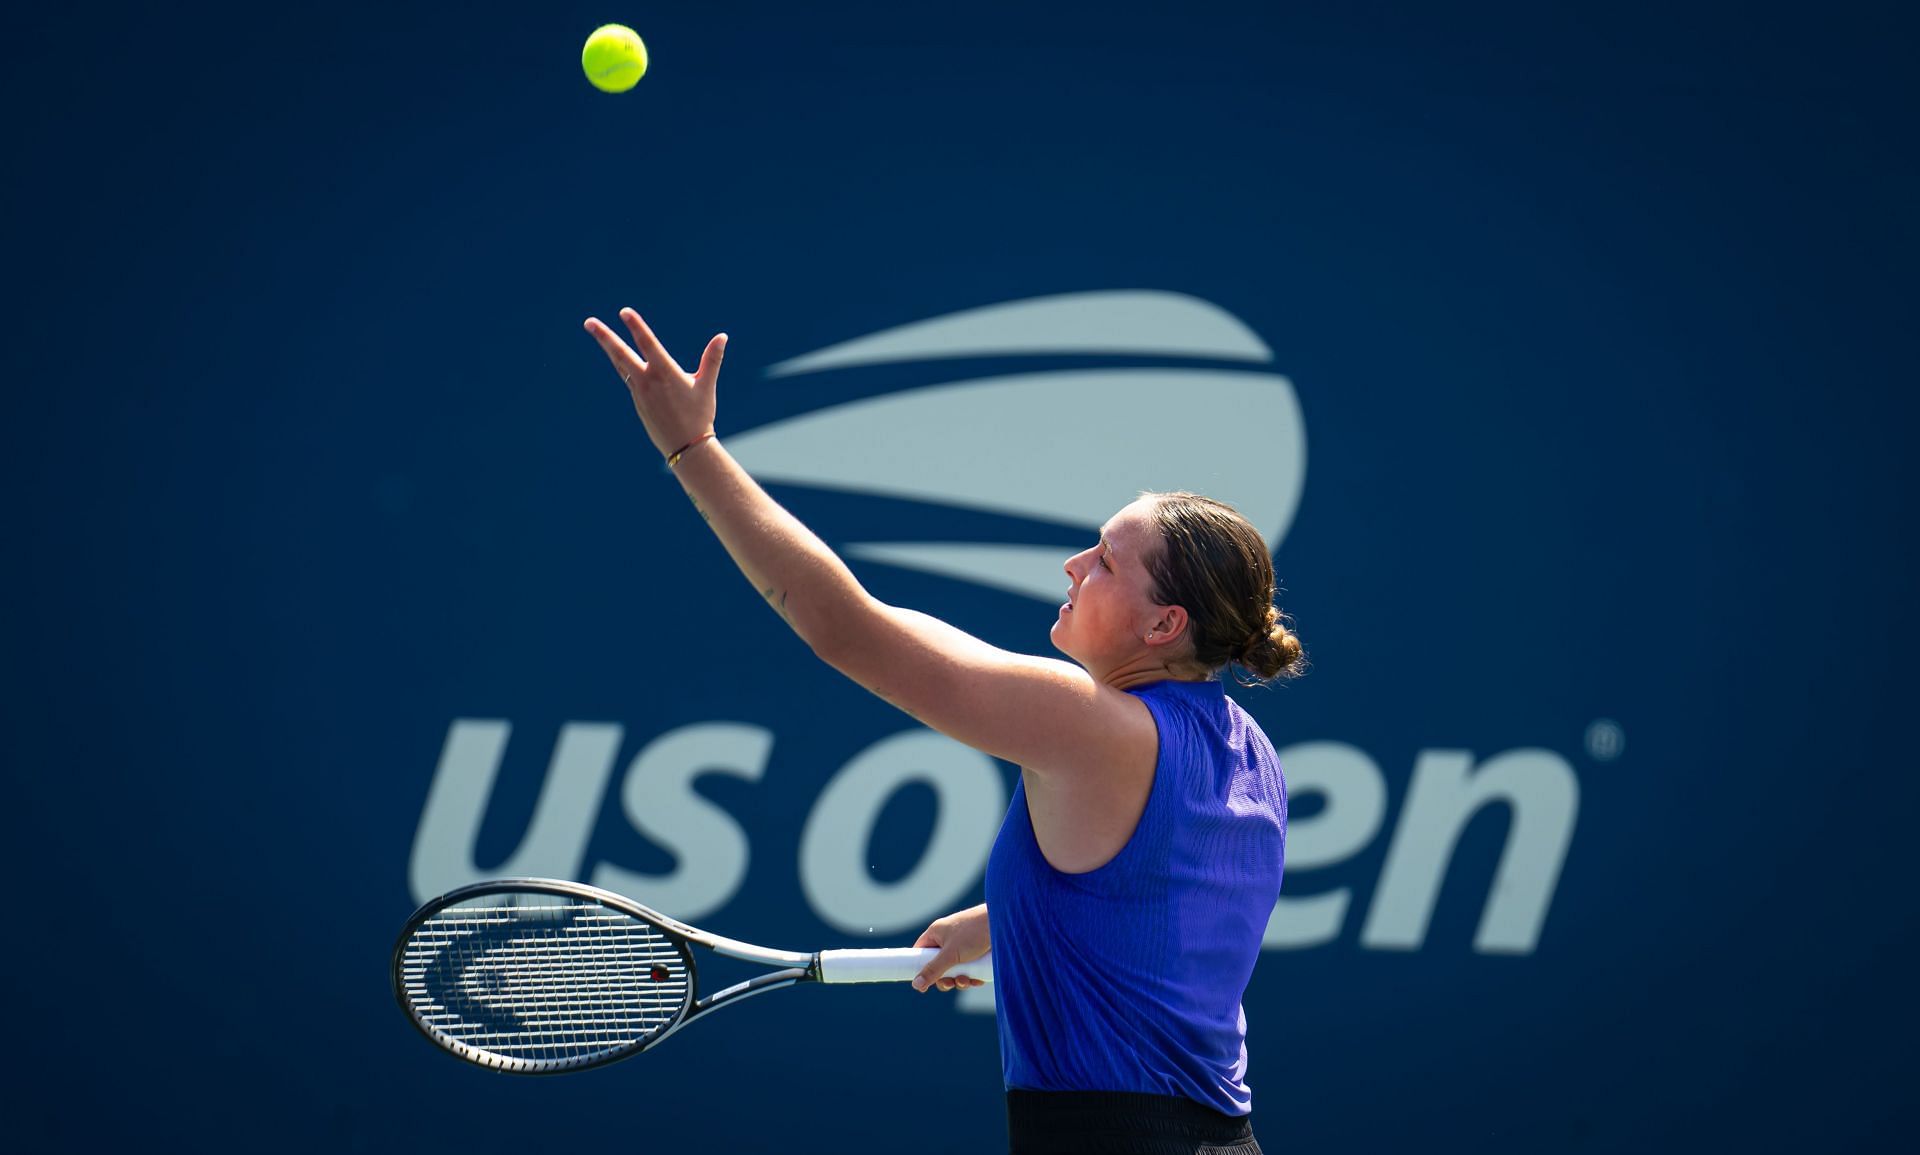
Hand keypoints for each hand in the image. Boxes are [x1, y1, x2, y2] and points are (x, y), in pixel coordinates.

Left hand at [583, 308, 726, 459]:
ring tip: (597, 332)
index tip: (624, 312)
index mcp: (665, 374)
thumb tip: (722, 336)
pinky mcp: (637, 401)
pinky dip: (621, 362)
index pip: (647, 344)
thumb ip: (712, 360)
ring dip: (608, 347)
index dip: (636, 326)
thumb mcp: (706, 386)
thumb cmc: (699, 415)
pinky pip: (627, 376)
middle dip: (605, 336)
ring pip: (620, 363)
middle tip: (588, 322)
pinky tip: (617, 355)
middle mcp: (648, 381)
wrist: (686, 447)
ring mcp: (639, 391)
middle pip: (621, 354)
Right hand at [911, 903, 989, 992]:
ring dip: (960, 980)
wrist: (1004, 922)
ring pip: (955, 969)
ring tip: (967, 981)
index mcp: (936, 933)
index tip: (924, 986)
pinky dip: (972, 977)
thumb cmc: (974, 932)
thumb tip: (916, 985)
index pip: (920, 952)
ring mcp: (963, 946)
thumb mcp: (951, 954)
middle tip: (949, 984)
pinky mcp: (978, 952)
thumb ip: (933, 970)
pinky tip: (978, 980)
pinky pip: (969, 969)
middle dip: (945, 978)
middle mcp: (948, 939)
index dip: (920, 968)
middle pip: (938, 965)